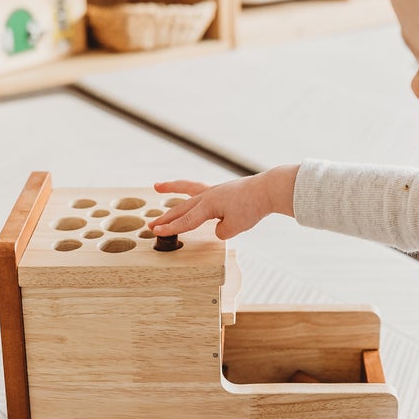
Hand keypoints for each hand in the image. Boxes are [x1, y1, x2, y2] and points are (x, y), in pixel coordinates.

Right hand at [151, 166, 297, 240]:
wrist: (268, 189)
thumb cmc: (253, 206)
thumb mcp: (235, 226)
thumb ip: (222, 230)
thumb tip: (219, 227)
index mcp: (208, 205)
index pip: (186, 220)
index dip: (171, 228)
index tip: (157, 232)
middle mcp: (208, 196)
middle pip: (182, 208)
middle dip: (166, 218)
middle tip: (151, 225)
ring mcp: (214, 190)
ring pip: (188, 191)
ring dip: (172, 190)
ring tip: (158, 186)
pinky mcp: (222, 190)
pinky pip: (200, 187)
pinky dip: (190, 188)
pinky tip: (187, 191)